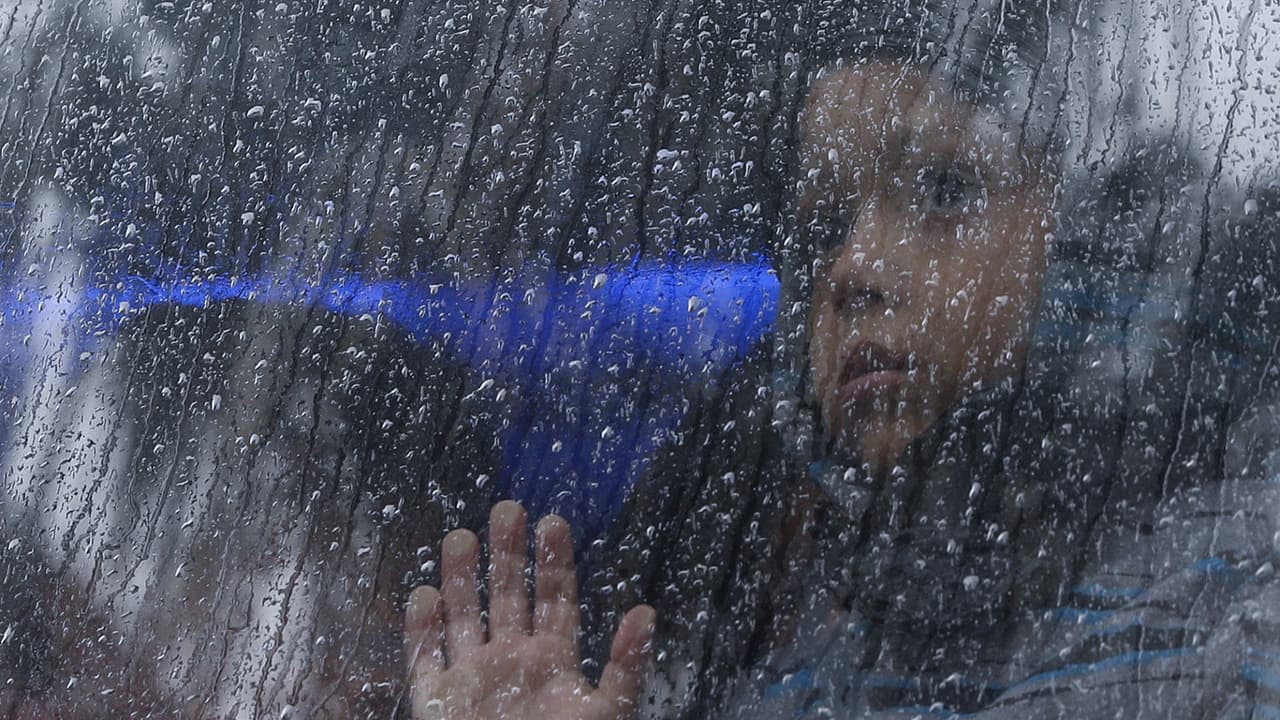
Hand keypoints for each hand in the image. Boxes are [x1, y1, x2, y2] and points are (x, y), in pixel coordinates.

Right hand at [405, 500, 654, 719]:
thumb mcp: (607, 712)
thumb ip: (625, 667)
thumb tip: (647, 613)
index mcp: (553, 662)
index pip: (555, 600)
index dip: (554, 562)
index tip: (552, 521)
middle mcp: (511, 662)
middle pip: (508, 597)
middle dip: (507, 555)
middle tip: (507, 508)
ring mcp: (471, 680)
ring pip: (464, 617)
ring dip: (462, 579)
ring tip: (462, 534)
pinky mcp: (436, 703)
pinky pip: (423, 659)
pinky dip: (420, 628)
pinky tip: (422, 593)